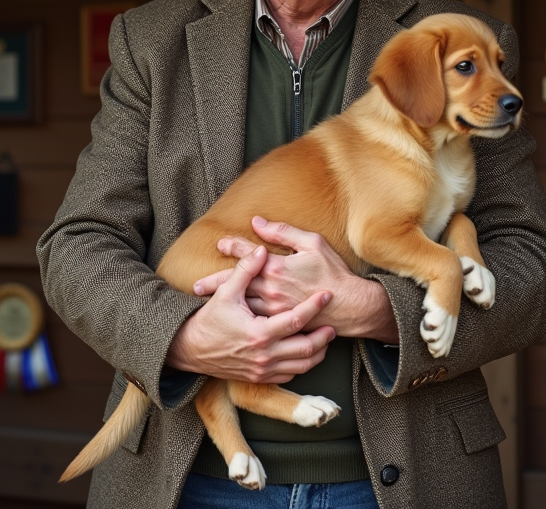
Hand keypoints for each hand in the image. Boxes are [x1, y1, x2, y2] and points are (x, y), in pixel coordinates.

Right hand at [165, 243, 336, 382]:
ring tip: (325, 338)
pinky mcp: (260, 378)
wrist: (191, 349)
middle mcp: (264, 355)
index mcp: (259, 332)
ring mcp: (263, 369)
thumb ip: (246, 270)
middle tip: (333, 323)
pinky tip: (306, 354)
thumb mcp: (225, 292)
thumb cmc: (209, 319)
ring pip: (302, 366)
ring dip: (317, 352)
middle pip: (306, 348)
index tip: (327, 295)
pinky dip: (302, 365)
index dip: (314, 307)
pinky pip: (290, 375)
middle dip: (323, 336)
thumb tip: (262, 249)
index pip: (296, 320)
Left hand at [193, 216, 398, 343]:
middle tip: (196, 286)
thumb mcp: (312, 242)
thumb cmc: (333, 272)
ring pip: (241, 304)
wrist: (349, 305)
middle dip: (215, 282)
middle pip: (236, 283)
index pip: (248, 254)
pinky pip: (254, 319)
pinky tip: (230, 319)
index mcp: (277, 267)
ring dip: (223, 302)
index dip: (233, 247)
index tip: (221, 245)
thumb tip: (258, 222)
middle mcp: (271, 289)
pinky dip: (240, 317)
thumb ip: (283, 231)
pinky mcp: (280, 323)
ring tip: (206, 304)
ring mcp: (274, 308)